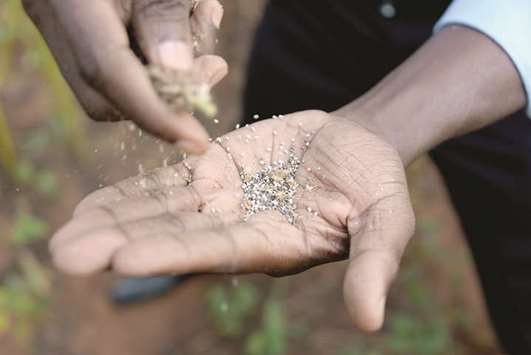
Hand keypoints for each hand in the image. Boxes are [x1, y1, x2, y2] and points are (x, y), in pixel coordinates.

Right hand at [23, 0, 226, 151]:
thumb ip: (166, 18)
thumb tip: (177, 82)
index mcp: (72, 1)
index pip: (110, 74)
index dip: (156, 116)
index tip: (198, 143)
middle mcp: (55, 17)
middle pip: (107, 93)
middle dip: (165, 95)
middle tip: (212, 70)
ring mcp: (59, 22)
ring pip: (113, 82)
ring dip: (165, 72)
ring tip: (203, 26)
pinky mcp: (74, 22)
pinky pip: (113, 59)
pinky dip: (152, 54)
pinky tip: (185, 20)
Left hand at [50, 110, 414, 330]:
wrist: (357, 144)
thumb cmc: (377, 186)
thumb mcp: (386, 223)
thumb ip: (373, 266)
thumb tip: (369, 320)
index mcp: (274, 244)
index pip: (218, 252)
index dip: (174, 254)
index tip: (125, 259)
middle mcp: (239, 226)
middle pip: (175, 236)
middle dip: (122, 244)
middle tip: (67, 255)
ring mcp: (223, 197)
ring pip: (162, 210)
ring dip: (114, 220)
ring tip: (68, 233)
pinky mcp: (215, 167)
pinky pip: (168, 180)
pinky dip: (132, 191)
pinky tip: (93, 202)